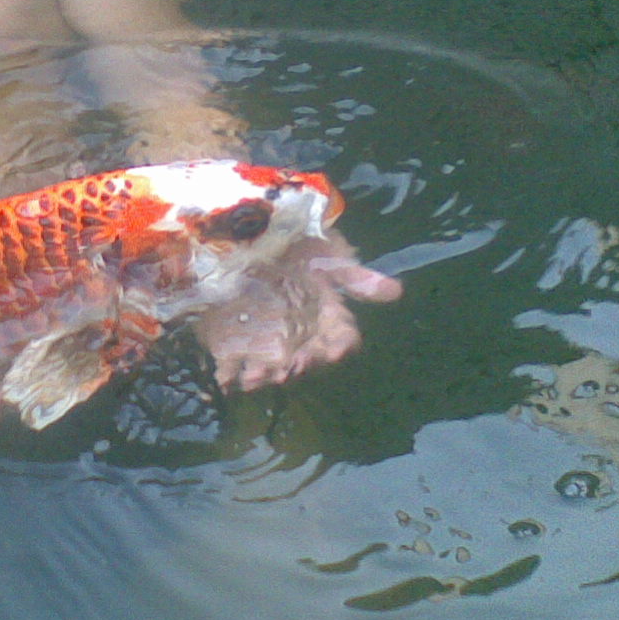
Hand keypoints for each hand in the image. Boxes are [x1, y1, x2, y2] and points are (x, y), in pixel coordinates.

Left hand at [195, 235, 401, 391]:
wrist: (254, 241)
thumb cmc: (299, 249)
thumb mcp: (328, 257)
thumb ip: (356, 277)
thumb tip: (396, 291)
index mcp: (327, 321)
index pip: (341, 341)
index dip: (337, 347)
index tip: (332, 351)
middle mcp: (300, 338)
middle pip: (301, 361)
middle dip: (294, 366)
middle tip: (289, 367)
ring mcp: (267, 345)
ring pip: (268, 369)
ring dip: (261, 375)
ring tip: (254, 375)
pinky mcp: (233, 346)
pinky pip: (231, 369)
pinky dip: (226, 377)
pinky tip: (222, 378)